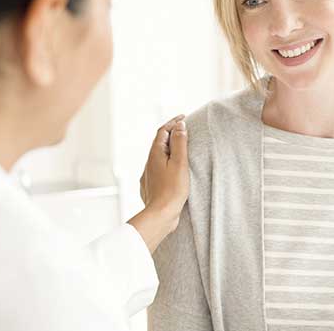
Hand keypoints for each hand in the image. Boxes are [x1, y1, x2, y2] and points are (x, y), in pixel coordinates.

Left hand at [128, 115, 188, 252]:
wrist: (160, 215)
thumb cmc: (172, 190)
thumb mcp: (180, 163)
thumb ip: (180, 143)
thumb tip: (179, 125)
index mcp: (155, 154)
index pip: (163, 131)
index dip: (173, 122)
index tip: (184, 117)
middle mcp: (149, 162)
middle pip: (159, 142)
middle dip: (171, 133)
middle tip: (184, 129)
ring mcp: (149, 174)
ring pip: (159, 156)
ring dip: (169, 148)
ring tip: (182, 147)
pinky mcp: (151, 185)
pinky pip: (159, 168)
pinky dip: (167, 161)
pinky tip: (174, 168)